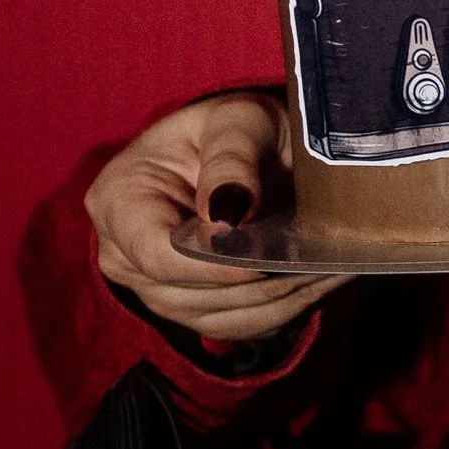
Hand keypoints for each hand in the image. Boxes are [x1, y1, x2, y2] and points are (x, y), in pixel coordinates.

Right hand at [84, 91, 336, 351]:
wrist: (244, 144)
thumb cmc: (235, 126)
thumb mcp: (237, 121)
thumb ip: (230, 160)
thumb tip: (226, 215)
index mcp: (119, 201)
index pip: (157, 256)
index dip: (215, 267)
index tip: (269, 261)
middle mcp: (124, 256)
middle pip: (192, 295)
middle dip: (260, 282)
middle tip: (321, 260)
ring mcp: (156, 289)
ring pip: (223, 318)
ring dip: (282, 299)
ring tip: (330, 268)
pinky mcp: (194, 309)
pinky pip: (241, 327)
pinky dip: (286, 309)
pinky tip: (319, 281)